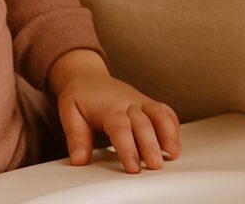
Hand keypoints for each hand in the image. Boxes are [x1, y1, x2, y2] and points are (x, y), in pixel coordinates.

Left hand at [51, 52, 179, 173]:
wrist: (87, 76)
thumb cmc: (80, 97)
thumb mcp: (70, 113)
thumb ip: (76, 136)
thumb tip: (79, 159)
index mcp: (108, 107)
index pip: (120, 127)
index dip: (127, 147)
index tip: (132, 167)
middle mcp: (128, 103)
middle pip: (143, 123)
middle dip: (151, 145)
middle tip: (155, 165)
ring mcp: (140, 102)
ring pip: (158, 114)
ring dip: (168, 132)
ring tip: (173, 153)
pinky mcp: (148, 104)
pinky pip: (165, 111)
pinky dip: (173, 125)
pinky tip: (175, 143)